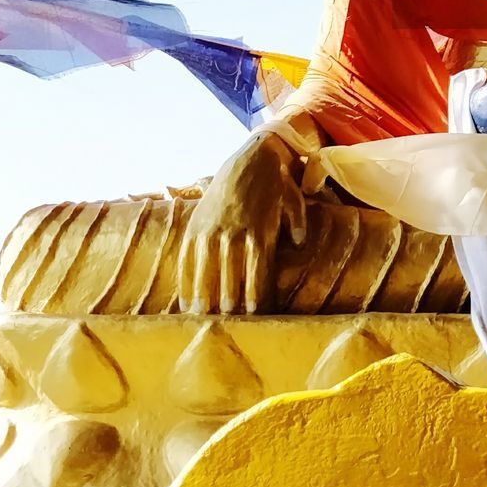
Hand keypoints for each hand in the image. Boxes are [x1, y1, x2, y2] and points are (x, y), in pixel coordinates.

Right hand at [177, 129, 306, 313]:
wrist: (248, 158)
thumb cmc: (276, 185)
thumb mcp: (294, 202)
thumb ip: (297, 223)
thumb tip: (299, 244)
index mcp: (260, 231)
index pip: (257, 274)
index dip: (256, 298)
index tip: (255, 318)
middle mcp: (234, 233)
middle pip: (231, 279)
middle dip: (231, 306)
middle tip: (230, 328)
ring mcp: (211, 230)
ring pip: (207, 272)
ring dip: (207, 299)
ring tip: (205, 321)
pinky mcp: (195, 227)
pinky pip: (188, 259)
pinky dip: (187, 282)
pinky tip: (188, 302)